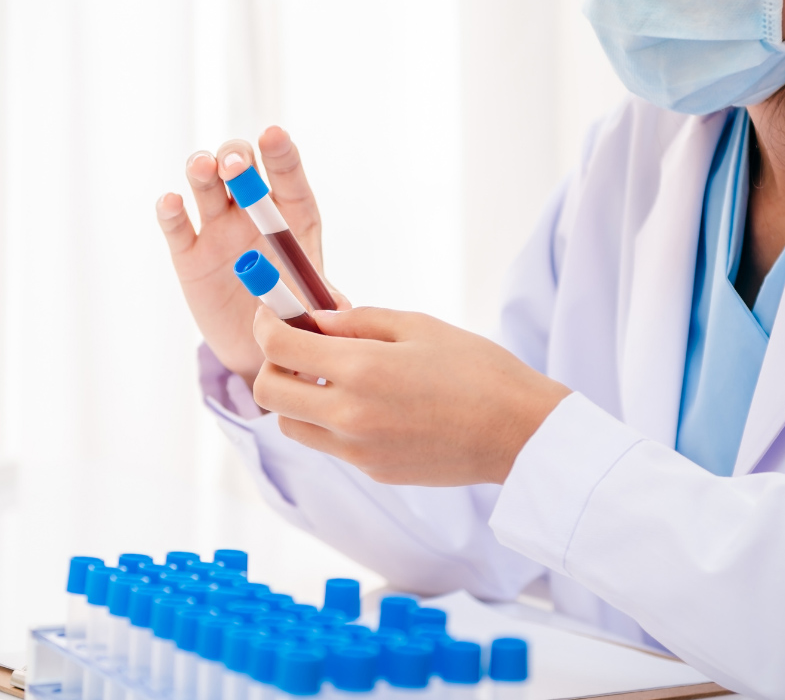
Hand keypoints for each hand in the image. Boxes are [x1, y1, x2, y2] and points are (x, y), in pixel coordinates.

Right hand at [155, 127, 346, 386]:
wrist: (258, 348)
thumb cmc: (295, 316)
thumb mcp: (315, 308)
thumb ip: (324, 302)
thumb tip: (336, 305)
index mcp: (291, 218)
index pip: (287, 177)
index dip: (281, 154)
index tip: (274, 134)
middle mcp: (252, 214)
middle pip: (240, 169)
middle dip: (236, 158)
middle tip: (235, 167)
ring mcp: (217, 230)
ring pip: (205, 184)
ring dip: (202, 169)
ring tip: (204, 168)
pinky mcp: (189, 255)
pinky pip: (176, 227)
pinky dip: (171, 211)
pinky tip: (172, 203)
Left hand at [251, 306, 570, 485]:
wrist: (519, 433)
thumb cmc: (478, 371)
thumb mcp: (418, 326)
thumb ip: (357, 321)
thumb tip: (315, 320)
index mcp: (360, 369)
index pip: (279, 347)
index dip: (265, 323)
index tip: (271, 313)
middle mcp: (349, 415)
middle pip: (268, 393)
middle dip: (271, 363)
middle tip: (295, 345)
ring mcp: (358, 451)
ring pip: (292, 424)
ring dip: (296, 396)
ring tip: (331, 375)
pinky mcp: (373, 471)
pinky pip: (329, 444)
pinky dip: (330, 420)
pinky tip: (368, 402)